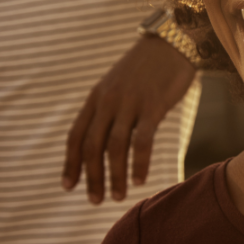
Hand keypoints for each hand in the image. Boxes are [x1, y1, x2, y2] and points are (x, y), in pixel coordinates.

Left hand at [62, 35, 195, 203]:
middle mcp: (108, 101)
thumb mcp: (118, 84)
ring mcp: (130, 103)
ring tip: (118, 195)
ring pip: (114, 148)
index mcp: (96, 97)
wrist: (173, 43)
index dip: (70, 164)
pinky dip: (139, 163)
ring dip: (114, 176)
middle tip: (96, 200)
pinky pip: (142, 141)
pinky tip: (141, 178)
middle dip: (92, 177)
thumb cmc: (148, 67)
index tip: (69, 186)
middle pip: (91, 147)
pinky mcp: (153, 106)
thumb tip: (103, 140)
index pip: (75, 136)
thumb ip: (109, 109)